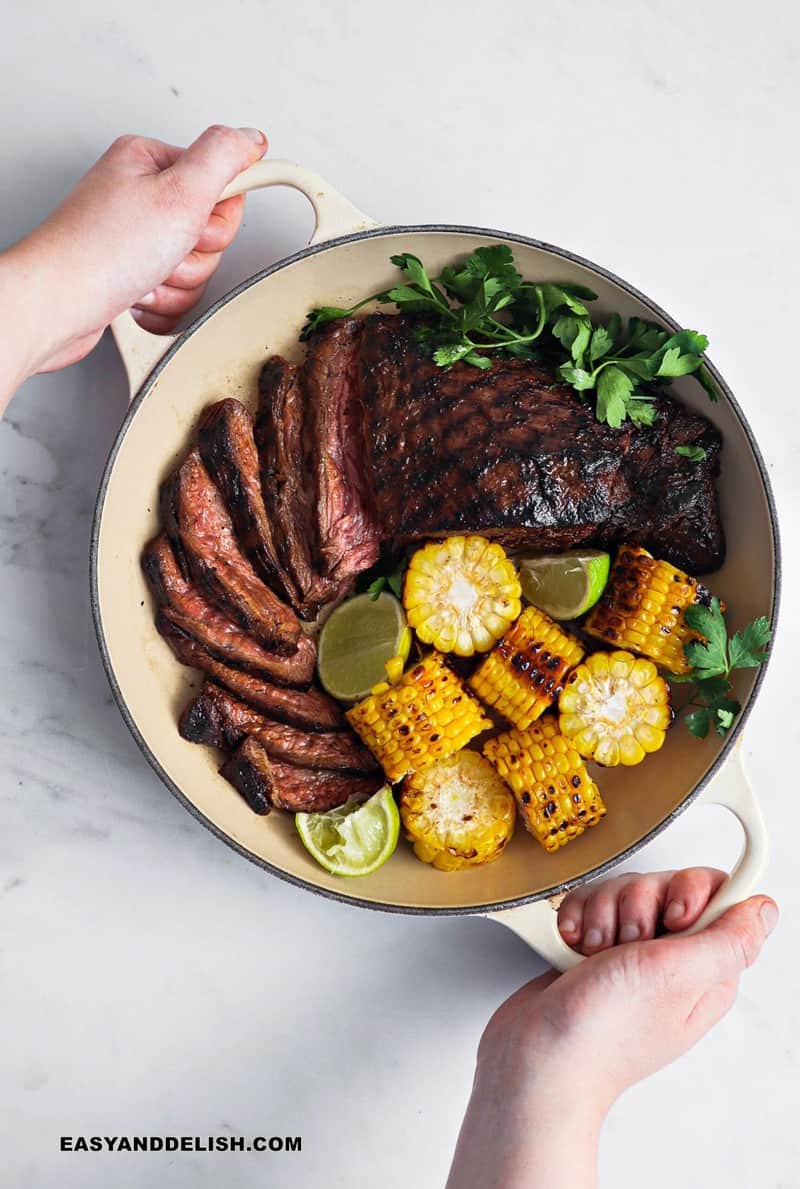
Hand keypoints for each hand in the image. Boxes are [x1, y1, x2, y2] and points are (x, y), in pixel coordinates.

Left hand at [0, 124, 266, 402]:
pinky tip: (138, 292)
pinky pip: (174, 293)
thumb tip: (251, 138)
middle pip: (210, 231)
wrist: (59, 305)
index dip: (219, 213)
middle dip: (195, 255)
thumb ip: (224, 156)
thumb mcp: (179, 190)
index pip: (222, 183)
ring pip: (194, 268)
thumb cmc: (102, 250)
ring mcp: (135, 238)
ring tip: (147, 274)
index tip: (198, 222)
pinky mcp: (132, 274)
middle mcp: (140, 196)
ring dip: (178, 283)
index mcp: (150, 163)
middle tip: (166, 250)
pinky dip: (162, 302)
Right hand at [447, 869, 777, 1188]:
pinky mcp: (594, 949)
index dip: (689, 891)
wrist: (537, 1058)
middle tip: (628, 945)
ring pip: (622, 890)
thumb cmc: (604, 1033)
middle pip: (663, 884)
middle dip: (635, 903)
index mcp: (707, 970)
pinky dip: (576, 919)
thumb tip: (762, 907)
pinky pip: (588, 903)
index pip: (718, 894)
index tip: (671, 916)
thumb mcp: (677, 977)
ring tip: (594, 954)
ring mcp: (630, 955)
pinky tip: (573, 948)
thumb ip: (728, 938)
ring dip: (600, 914)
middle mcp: (672, 961)